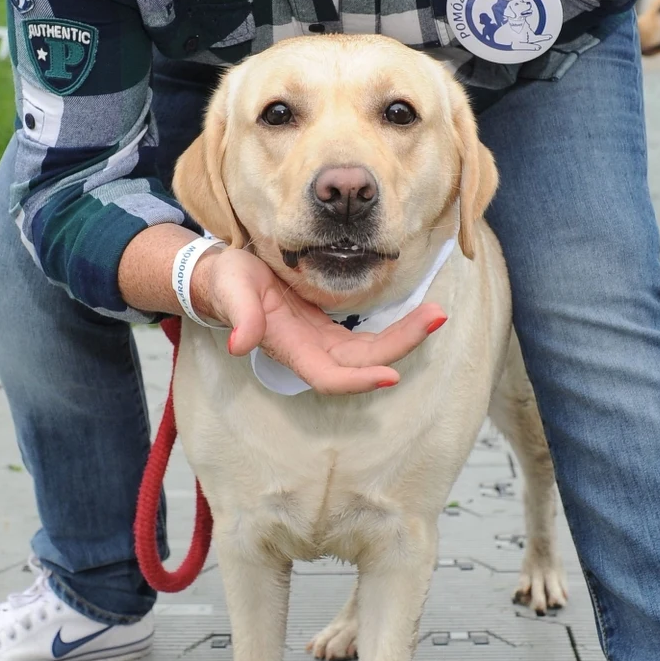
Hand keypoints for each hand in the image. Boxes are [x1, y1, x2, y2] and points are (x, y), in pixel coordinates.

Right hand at [193, 246, 444, 395]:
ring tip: (436, 314)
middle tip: (437, 316)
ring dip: (405, 337)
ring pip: (371, 350)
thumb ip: (240, 316)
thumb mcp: (231, 290)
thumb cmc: (226, 283)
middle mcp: (311, 350)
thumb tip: (240, 344)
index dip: (358, 381)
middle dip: (401, 344)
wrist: (222, 279)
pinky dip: (394, 327)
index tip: (391, 375)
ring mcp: (322, 341)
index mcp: (290, 347)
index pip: (328, 377)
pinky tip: (417, 313)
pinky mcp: (329, 327)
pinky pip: (368, 336)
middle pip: (363, 362)